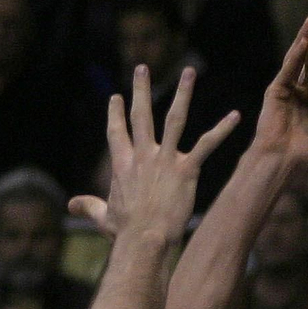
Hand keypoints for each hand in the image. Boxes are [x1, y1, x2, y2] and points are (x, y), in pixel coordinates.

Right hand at [69, 64, 239, 239]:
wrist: (144, 240)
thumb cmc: (124, 232)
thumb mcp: (102, 216)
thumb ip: (88, 206)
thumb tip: (71, 206)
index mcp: (122, 165)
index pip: (116, 132)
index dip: (115, 113)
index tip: (115, 96)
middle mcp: (142, 156)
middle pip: (141, 115)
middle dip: (141, 90)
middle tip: (142, 68)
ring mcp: (165, 160)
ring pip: (174, 119)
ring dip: (183, 93)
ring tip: (189, 71)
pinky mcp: (186, 170)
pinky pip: (207, 145)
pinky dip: (222, 130)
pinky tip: (236, 115)